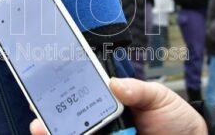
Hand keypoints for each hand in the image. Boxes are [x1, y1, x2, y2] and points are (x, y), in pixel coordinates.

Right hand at [30, 77, 207, 134]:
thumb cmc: (176, 118)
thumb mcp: (159, 97)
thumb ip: (138, 90)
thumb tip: (115, 84)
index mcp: (108, 106)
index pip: (79, 102)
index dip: (59, 100)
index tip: (43, 96)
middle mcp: (102, 127)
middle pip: (71, 125)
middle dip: (51, 123)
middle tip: (39, 124)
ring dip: (61, 133)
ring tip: (44, 131)